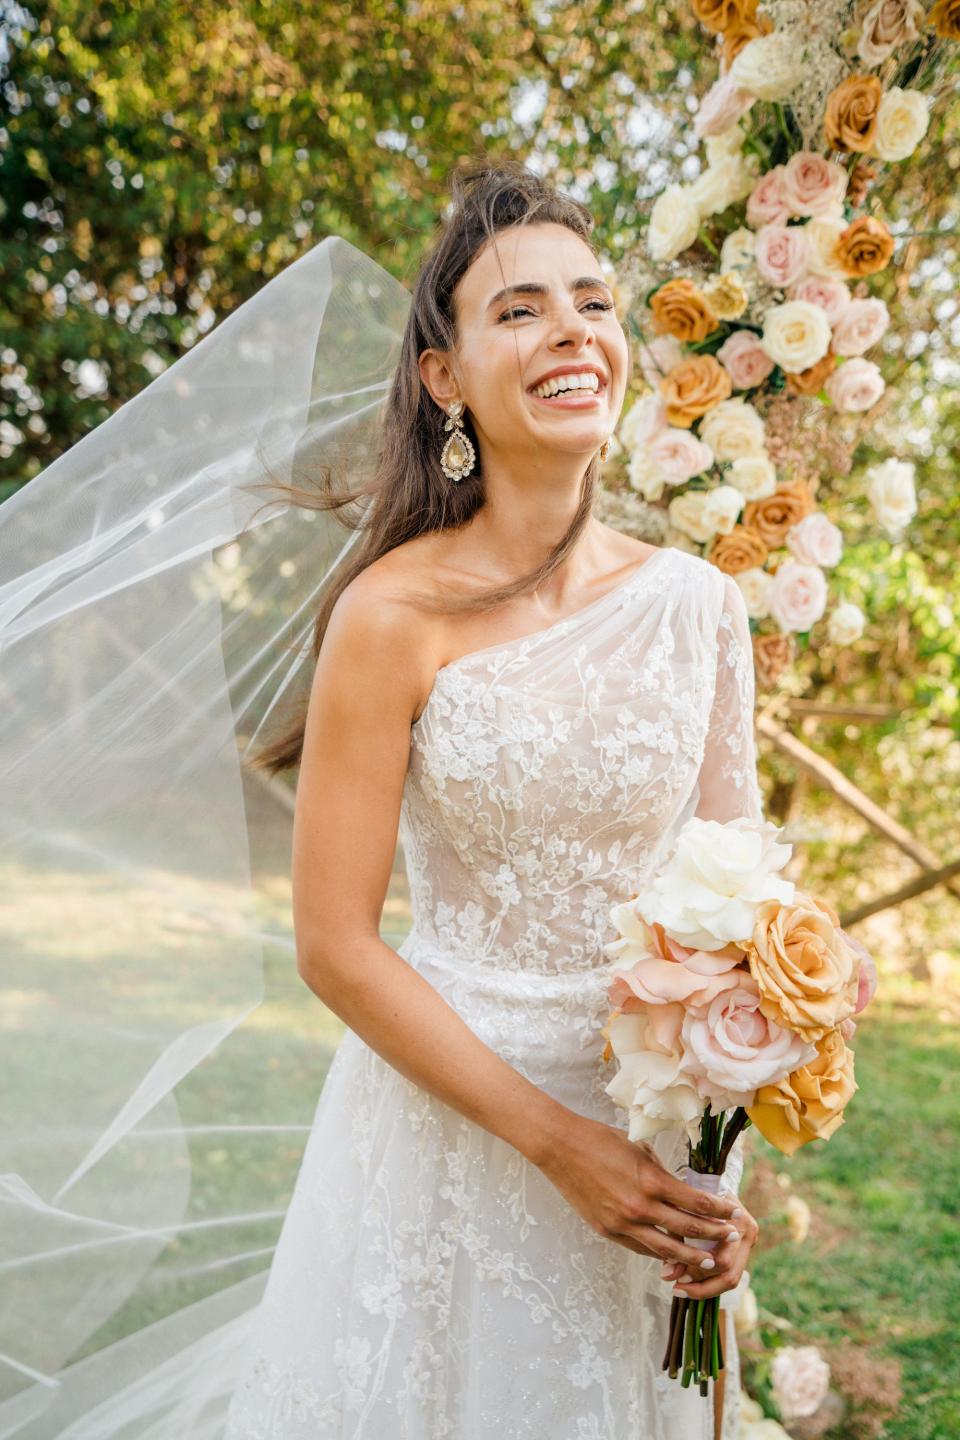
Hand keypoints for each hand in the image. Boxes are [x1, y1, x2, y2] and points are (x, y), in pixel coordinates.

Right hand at [537, 1115, 743, 1278]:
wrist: (561, 1148)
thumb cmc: (600, 1140)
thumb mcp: (639, 1150)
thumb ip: (660, 1173)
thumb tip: (678, 1189)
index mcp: (651, 1182)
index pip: (696, 1202)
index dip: (719, 1210)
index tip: (734, 1212)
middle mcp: (639, 1207)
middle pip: (686, 1229)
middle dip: (713, 1235)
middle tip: (731, 1238)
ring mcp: (622, 1223)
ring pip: (664, 1248)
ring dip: (689, 1256)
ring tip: (707, 1261)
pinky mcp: (607, 1231)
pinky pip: (639, 1247)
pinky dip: (657, 1252)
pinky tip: (669, 1254)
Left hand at [659, 1198, 758, 1300]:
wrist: (712, 1179)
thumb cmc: (691, 1191)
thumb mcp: (681, 1209)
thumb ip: (676, 1238)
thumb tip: (667, 1275)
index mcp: (736, 1216)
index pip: (720, 1255)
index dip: (695, 1267)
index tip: (670, 1271)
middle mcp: (747, 1230)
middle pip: (728, 1271)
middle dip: (701, 1283)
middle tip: (676, 1286)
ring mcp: (748, 1242)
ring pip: (731, 1279)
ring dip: (705, 1288)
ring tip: (680, 1289)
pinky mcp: (744, 1251)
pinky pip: (729, 1276)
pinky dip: (709, 1285)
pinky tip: (689, 1287)